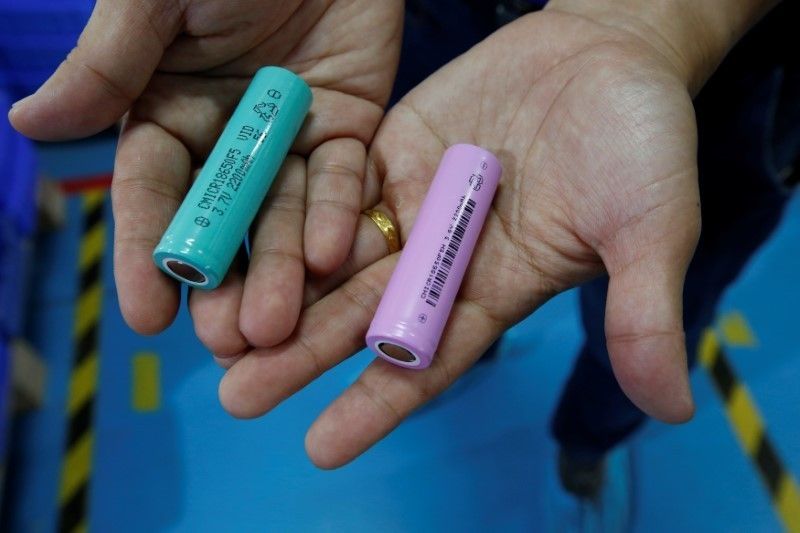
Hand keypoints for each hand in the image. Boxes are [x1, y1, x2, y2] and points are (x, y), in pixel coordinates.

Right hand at [8, 0, 403, 352]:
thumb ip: (107, 64)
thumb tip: (27, 124)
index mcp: (166, 109)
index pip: (153, 192)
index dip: (147, 253)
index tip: (147, 315)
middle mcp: (228, 136)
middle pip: (224, 222)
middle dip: (223, 282)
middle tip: (226, 341)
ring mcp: (290, 136)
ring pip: (283, 215)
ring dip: (280, 271)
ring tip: (277, 327)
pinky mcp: (347, 126)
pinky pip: (341, 178)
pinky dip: (334, 214)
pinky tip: (328, 257)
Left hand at [218, 10, 701, 467]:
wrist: (610, 51)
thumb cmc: (642, 142)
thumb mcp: (652, 227)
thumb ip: (644, 312)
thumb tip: (674, 411)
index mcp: (495, 290)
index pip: (428, 361)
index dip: (377, 404)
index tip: (320, 445)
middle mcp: (442, 258)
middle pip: (361, 317)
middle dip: (302, 355)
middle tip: (236, 395)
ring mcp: (411, 203)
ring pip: (333, 257)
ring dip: (280, 291)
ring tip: (216, 330)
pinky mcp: (388, 149)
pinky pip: (329, 183)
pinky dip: (287, 212)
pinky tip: (239, 238)